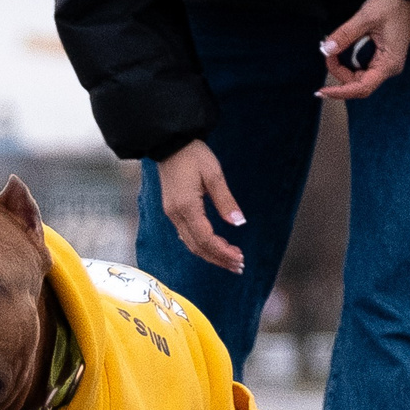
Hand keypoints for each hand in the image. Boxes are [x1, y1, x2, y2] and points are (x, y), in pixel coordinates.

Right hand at [154, 139, 244, 274]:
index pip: (205, 239)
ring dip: (211, 254)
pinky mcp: (172, 210)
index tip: (240, 258)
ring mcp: (172, 214)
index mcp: (186, 207)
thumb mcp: (214, 175)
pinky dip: (201, 245)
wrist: (169, 143)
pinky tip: (213, 246)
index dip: (223, 252)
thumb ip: (226, 201)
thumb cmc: (193, 155)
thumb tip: (238, 222)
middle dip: (219, 258)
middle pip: (197, 247)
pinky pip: (186, 235)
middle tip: (239, 266)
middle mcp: (176, 214)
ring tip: (230, 260)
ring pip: (191, 243)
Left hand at [320, 0, 409, 101]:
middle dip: (339, 72)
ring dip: (342, 66)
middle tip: (327, 54)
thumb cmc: (392, 5)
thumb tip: (326, 49)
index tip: (322, 91)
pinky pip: (362, 66)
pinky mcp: (382, 56)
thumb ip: (346, 35)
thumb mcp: (366, 17)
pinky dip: (348, 60)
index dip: (341, 92)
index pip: (362, 88)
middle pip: (358, 83)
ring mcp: (386, 62)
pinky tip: (341, 50)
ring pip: (358, 75)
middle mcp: (388, 67)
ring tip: (331, 51)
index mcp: (388, 64)